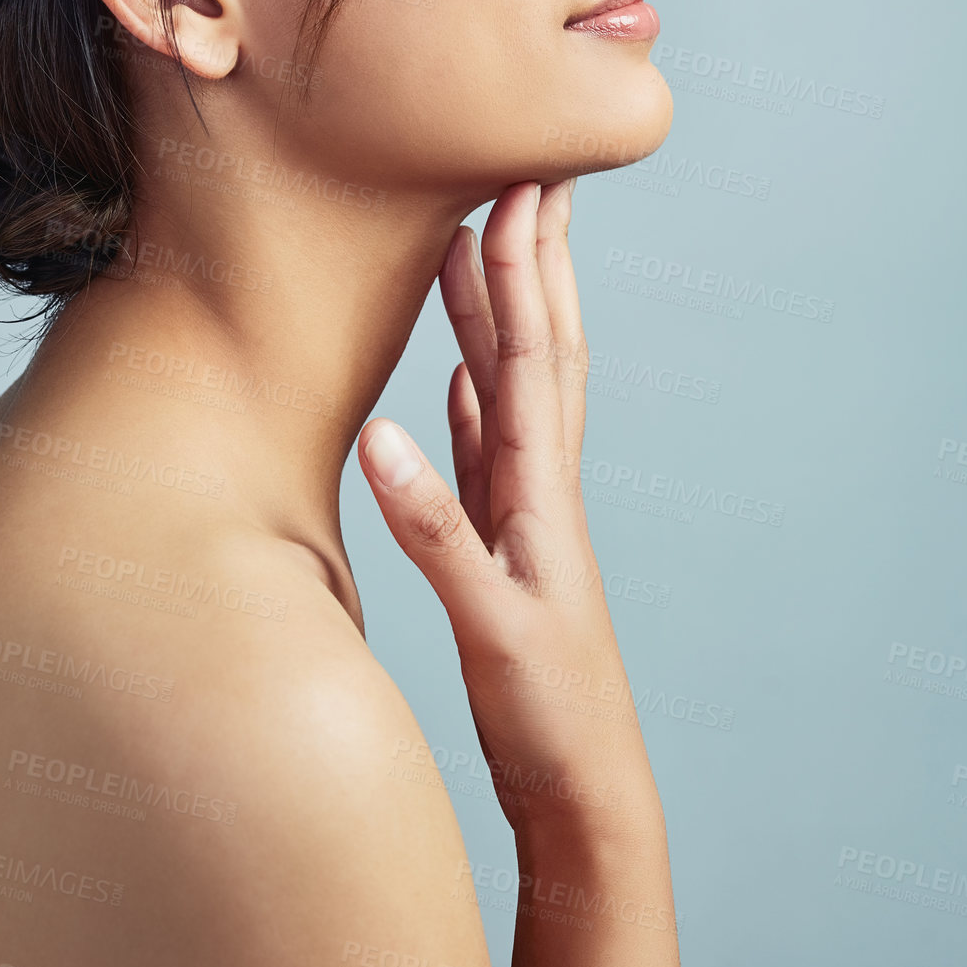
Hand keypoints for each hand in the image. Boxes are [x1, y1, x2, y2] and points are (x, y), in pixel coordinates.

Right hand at [358, 179, 661, 844]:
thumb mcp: (492, 625)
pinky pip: (489, 445)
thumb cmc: (550, 715)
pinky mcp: (505, 544)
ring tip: (479, 246)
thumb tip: (381, 431)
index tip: (522, 185)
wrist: (586, 788)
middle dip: (532, 260)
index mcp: (541, 492)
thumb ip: (436, 531)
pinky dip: (477, 394)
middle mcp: (540, 486)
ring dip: (499, 312)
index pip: (531, 355)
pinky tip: (464, 374)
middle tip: (528, 177)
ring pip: (511, 385)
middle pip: (538, 346)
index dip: (522, 269)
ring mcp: (524, 512)